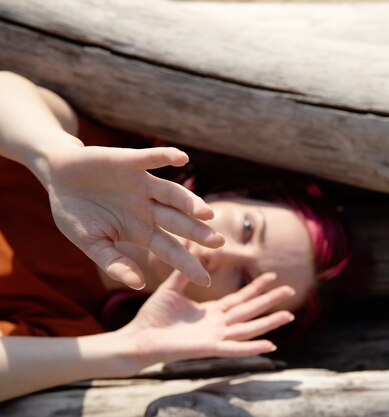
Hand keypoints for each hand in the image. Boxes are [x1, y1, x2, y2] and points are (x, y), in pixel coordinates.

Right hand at [46, 145, 223, 288]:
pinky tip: (182, 159)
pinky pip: (151, 159)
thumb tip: (138, 283)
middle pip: (178, 222)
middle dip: (198, 232)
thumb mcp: (91, 243)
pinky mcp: (130, 163)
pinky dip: (165, 157)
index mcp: (141, 230)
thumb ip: (114, 262)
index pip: (170, 249)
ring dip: (189, 202)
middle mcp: (148, 208)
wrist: (59, 177)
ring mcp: (142, 185)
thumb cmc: (77, 213)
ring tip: (206, 213)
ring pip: (171, 194)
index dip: (187, 263)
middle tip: (219, 243)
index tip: (206, 280)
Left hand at [122, 270, 294, 368]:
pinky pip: (235, 348)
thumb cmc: (152, 317)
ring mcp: (215, 337)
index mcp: (211, 312)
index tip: (272, 276)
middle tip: (290, 290)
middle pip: (250, 310)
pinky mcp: (208, 348)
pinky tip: (271, 345)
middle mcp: (217, 325)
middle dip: (270, 301)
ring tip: (289, 314)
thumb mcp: (172, 288)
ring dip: (269, 322)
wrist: (138, 339)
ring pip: (249, 328)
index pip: (240, 298)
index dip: (256, 287)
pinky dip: (253, 347)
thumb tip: (186, 243)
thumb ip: (184, 270)